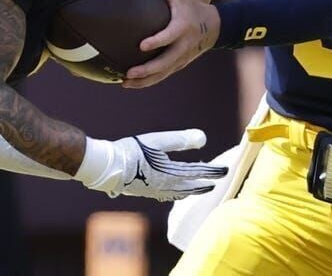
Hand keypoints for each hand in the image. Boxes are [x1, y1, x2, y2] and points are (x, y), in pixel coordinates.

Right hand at [75, 130, 226, 201]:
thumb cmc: (131, 151)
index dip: (213, 171)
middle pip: (190, 186)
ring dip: (191, 190)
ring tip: (198, 188)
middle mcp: (165, 186)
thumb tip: (203, 138)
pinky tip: (173, 191)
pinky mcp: (145, 191)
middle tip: (216, 182)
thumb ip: (180, 140)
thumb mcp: (157, 141)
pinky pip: (166, 195)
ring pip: (179, 192)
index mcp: (171, 173)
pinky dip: (176, 193)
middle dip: (204, 184)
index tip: (225, 170)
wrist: (106, 168)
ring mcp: (155, 191)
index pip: (198, 172)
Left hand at [123, 0, 219, 88]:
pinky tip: (132, 83)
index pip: (169, 37)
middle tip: (128, 73)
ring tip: (124, 83)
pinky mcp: (179, 65)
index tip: (141, 45)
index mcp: (182, 28)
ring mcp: (181, 58)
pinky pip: (162, 75)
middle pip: (164, 63)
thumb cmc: (190, 8)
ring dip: (144, 81)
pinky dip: (148, 81)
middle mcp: (182, 46)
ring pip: (162, 74)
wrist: (212, 27)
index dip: (156, 42)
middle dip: (146, 70)